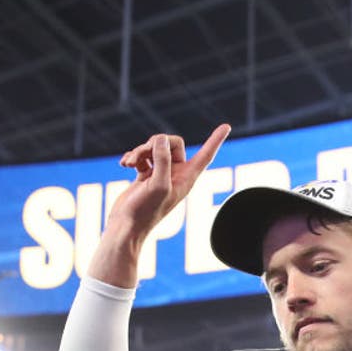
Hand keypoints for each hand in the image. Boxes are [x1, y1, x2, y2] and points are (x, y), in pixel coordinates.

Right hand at [110, 124, 230, 239]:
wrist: (126, 225)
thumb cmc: (145, 210)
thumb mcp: (157, 184)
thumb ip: (162, 160)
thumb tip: (161, 139)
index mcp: (187, 178)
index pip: (206, 155)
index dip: (215, 140)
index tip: (226, 126)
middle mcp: (177, 174)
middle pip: (172, 143)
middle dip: (154, 143)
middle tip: (141, 155)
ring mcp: (161, 173)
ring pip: (155, 147)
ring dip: (140, 150)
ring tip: (129, 163)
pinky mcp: (146, 174)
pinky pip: (143, 155)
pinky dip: (133, 156)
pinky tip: (124, 164)